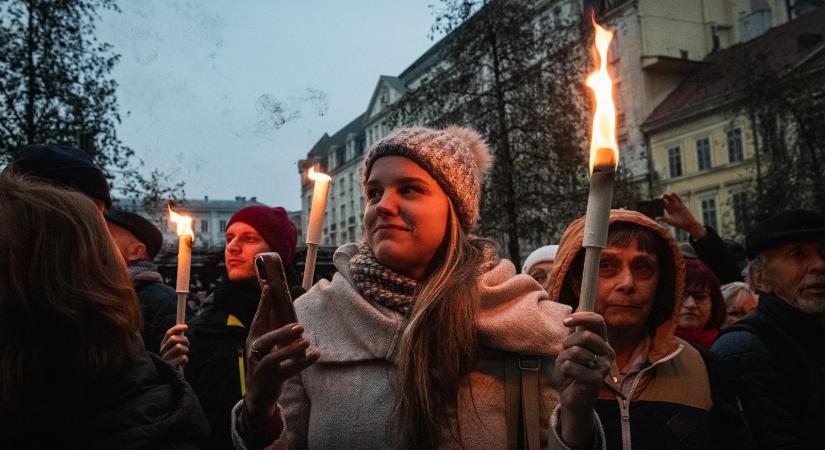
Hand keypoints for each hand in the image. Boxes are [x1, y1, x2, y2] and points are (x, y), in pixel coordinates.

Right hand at [160, 324, 188, 368]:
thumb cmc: (176, 360)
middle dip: (184, 340)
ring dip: (185, 351)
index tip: (186, 326)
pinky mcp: (170, 366)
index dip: (177, 328)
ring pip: (179, 347)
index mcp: (163, 345)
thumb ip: (178, 338)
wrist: (174, 376)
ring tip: (183, 355)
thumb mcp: (177, 348)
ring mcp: (165, 359)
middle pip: (173, 338)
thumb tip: (184, 326)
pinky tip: (182, 363)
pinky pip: (183, 358)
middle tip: (187, 344)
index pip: (168, 333)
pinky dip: (185, 360)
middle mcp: (162, 351)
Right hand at [244, 286, 319, 430]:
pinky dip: (303, 363)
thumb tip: (285, 308)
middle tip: (299, 326)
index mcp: (253, 340)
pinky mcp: (271, 380)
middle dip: (281, 333)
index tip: (269, 287)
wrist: (258, 394)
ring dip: (291, 349)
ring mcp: (261, 368)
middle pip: (264, 341)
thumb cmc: (266, 363)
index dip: (263, 304)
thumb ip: (274, 330)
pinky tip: (315, 354)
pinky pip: (288, 371)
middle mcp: (254, 352)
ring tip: (307, 341)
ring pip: (273, 358)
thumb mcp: (267, 347)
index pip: (258, 319)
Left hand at [555, 312, 613, 446]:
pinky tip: (570, 377)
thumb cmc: (572, 369)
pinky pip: (570, 367)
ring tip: (569, 366)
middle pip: (586, 336)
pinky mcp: (596, 380)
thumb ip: (574, 332)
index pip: (598, 321)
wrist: (573, 396)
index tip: (565, 322)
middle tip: (566, 350)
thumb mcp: (571, 347)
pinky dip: (564, 370)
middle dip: (568, 342)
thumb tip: (575, 313)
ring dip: (564, 358)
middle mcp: (608, 352)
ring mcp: (604, 366)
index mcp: (602, 341)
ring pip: (576, 352)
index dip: (581, 317)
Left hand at [658, 193, 705, 238]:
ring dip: (668, 196)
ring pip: (672, 198)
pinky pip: (678, 199)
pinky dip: (675, 196)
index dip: (660, 201)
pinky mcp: (682, 205)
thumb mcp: (670, 222)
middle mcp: (672, 207)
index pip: (663, 204)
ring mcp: (677, 205)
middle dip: (664, 197)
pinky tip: (672, 193)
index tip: (656, 199)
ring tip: (665, 194)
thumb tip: (656, 218)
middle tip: (661, 196)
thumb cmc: (679, 224)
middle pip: (667, 200)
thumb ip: (664, 219)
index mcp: (668, 210)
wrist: (688, 224)